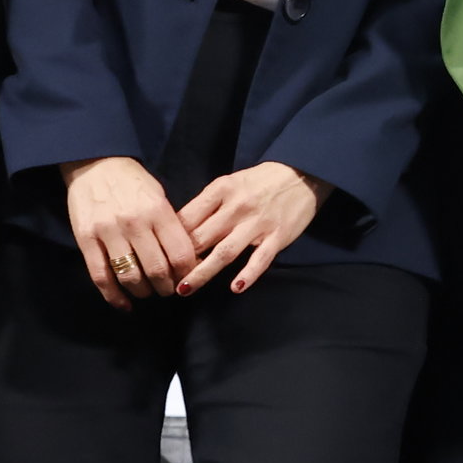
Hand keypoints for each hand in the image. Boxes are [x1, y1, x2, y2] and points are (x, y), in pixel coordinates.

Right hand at [61, 155, 196, 308]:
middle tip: (167, 290)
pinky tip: (124, 304)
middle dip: (166, 288)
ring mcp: (108, 232)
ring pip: (130, 277)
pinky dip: (114, 297)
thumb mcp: (159, 196)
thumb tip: (188, 261)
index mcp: (157, 210)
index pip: (181, 254)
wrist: (95, 163)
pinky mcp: (86, 239)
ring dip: (143, 292)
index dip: (187, 274)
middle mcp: (134, 222)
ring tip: (147, 292)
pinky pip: (101, 276)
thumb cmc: (132, 181)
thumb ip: (171, 227)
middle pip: (157, 270)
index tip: (186, 279)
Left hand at [174, 161, 323, 293]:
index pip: (187, 218)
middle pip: (201, 238)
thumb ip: (208, 204)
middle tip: (164, 279)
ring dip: (202, 272)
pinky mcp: (277, 237)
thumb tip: (180, 228)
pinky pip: (260, 259)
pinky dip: (248, 274)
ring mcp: (257, 224)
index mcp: (221, 190)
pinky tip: (235, 287)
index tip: (160, 256)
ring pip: (224, 252)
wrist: (302, 174)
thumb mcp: (230, 183)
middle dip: (180, 260)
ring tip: (185, 289)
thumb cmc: (260, 181)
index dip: (170, 239)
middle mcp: (236, 207)